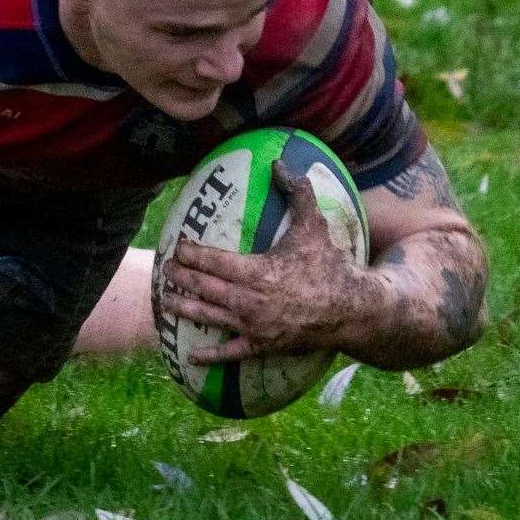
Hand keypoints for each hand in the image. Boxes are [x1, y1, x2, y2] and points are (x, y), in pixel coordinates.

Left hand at [161, 161, 371, 364]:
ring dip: (182, 308)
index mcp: (256, 271)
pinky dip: (208, 355)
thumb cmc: (330, 266)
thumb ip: (297, 192)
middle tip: (166, 269)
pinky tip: (191, 354)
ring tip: (166, 300)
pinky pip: (229, 353)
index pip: (210, 260)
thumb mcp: (313, 226)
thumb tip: (279, 163)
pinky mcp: (261, 346)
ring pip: (207, 317)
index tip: (178, 245)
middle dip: (180, 277)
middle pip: (201, 287)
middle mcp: (248, 300)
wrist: (353, 310)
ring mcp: (252, 326)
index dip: (189, 252)